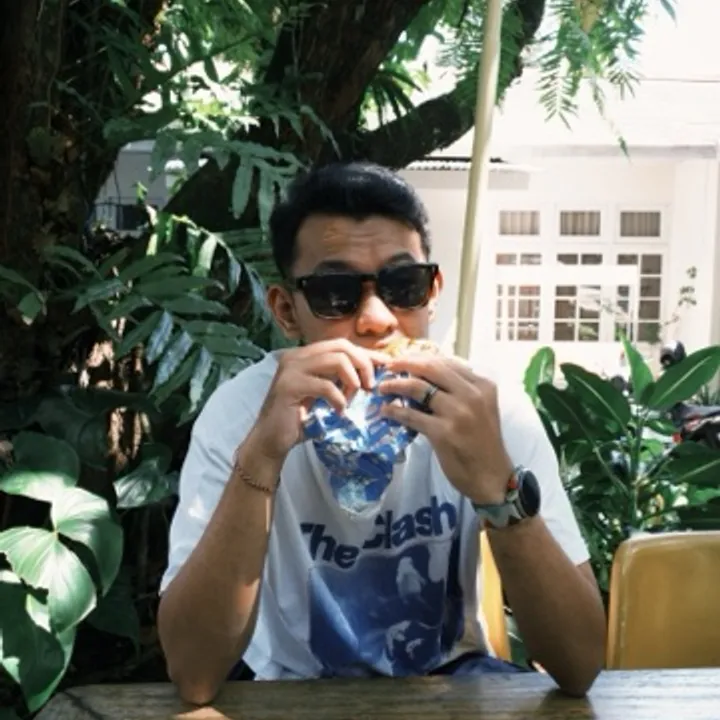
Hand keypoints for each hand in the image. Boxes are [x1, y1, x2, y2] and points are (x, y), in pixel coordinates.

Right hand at [249, 339, 388, 462]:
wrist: (271, 440)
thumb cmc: (301, 419)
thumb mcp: (325, 394)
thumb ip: (341, 379)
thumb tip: (373, 371)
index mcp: (304, 355)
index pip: (341, 344)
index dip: (365, 353)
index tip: (384, 365)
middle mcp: (296, 356)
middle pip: (341, 347)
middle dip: (363, 365)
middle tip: (369, 386)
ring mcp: (291, 369)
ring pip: (337, 361)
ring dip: (352, 381)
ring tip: (351, 400)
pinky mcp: (290, 386)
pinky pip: (327, 386)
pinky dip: (339, 399)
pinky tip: (339, 412)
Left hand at [378, 353, 512, 503]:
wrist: (492, 477)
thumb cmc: (483, 442)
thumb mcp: (481, 408)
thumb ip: (461, 390)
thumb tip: (426, 376)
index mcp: (482, 385)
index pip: (447, 362)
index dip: (421, 358)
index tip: (405, 359)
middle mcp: (472, 394)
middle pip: (431, 368)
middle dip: (405, 364)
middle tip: (389, 367)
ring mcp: (457, 413)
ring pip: (418, 388)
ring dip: (395, 385)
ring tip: (383, 388)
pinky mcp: (443, 432)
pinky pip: (412, 415)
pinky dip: (395, 411)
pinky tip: (386, 411)